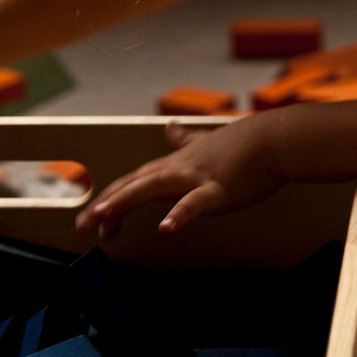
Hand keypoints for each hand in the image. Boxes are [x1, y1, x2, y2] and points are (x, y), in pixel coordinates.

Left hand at [76, 117, 285, 236]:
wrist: (273, 140)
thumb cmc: (243, 144)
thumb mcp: (205, 141)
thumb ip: (183, 139)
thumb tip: (168, 127)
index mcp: (174, 164)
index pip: (134, 181)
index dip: (112, 198)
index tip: (95, 217)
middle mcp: (178, 169)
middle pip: (133, 186)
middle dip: (106, 204)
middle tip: (83, 224)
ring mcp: (196, 178)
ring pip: (152, 188)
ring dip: (126, 201)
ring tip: (104, 217)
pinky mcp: (217, 190)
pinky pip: (195, 203)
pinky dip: (179, 214)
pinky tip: (166, 228)